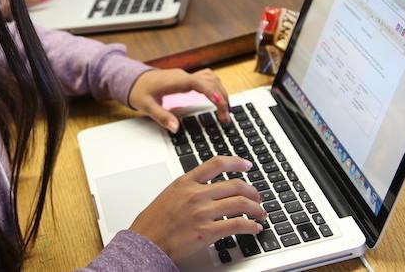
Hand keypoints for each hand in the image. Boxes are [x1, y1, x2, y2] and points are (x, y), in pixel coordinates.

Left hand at [128, 68, 229, 132]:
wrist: (133, 80)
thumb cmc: (139, 91)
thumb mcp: (146, 106)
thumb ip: (161, 117)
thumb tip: (175, 128)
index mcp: (176, 81)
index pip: (201, 83)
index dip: (214, 93)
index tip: (222, 105)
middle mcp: (184, 76)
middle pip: (211, 81)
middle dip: (222, 98)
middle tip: (226, 118)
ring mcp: (186, 76)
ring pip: (212, 79)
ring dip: (221, 92)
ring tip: (226, 111)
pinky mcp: (187, 80)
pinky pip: (207, 80)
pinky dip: (215, 89)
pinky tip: (218, 100)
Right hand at [130, 156, 265, 260]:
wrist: (144, 242)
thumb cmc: (153, 222)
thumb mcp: (169, 195)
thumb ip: (189, 188)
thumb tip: (208, 188)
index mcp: (186, 182)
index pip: (217, 163)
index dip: (236, 162)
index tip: (246, 165)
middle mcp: (196, 194)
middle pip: (235, 185)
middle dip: (253, 191)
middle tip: (258, 197)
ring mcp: (202, 213)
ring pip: (241, 203)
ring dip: (256, 209)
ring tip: (260, 213)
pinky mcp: (207, 232)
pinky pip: (238, 225)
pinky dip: (251, 226)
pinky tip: (254, 228)